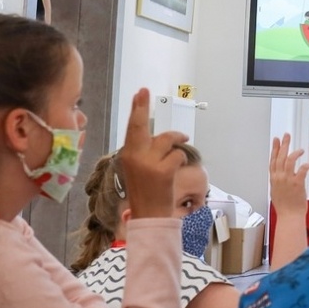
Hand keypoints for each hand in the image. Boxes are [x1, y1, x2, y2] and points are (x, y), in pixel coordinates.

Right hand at [120, 89, 187, 218]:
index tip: (140, 93)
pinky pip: (178, 154)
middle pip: (140, 126)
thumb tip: (159, 136)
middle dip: (142, 107)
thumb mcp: (138, 168)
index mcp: (127, 155)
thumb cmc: (145, 191)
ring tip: (178, 148)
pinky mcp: (163, 170)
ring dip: (176, 142)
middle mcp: (134, 156)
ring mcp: (148, 163)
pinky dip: (181, 159)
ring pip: (167, 140)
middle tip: (145, 92)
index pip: (131, 128)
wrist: (148, 215)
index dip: (136, 109)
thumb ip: (144, 151)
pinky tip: (176, 169)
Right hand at [269, 134, 308, 218]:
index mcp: (274, 179)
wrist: (289, 216)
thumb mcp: (277, 191)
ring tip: (300, 149)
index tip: (276, 140)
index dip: (275, 149)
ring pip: (288, 161)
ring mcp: (287, 180)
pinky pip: (301, 171)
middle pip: (280, 157)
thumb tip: (282, 175)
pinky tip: (308, 162)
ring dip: (294, 153)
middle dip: (283, 145)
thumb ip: (279, 181)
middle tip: (286, 136)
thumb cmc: (285, 207)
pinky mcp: (297, 184)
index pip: (273, 160)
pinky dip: (304, 165)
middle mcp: (279, 178)